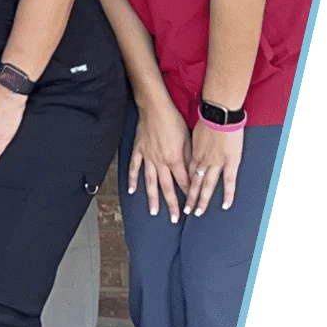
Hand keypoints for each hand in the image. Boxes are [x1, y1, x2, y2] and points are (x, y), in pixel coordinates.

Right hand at [125, 102, 191, 223]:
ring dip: (153, 198)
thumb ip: (189, 158)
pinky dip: (133, 179)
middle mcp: (160, 161)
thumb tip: (194, 173)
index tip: (193, 206)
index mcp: (175, 159)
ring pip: (150, 182)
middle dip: (172, 204)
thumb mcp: (188, 139)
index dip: (189, 194)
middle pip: (167, 187)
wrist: (155, 108)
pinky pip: (135, 167)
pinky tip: (133, 191)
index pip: (183, 181)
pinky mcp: (139, 151)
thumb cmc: (174, 121)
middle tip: (175, 219)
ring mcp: (147, 157)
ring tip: (154, 212)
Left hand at [186, 122, 245, 215]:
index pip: (185, 173)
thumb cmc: (205, 118)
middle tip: (184, 212)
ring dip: (201, 200)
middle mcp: (200, 161)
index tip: (178, 195)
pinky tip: (225, 205)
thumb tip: (182, 150)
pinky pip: (228, 181)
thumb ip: (189, 145)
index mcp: (191, 153)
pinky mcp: (230, 161)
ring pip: (206, 185)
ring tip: (197, 212)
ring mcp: (215, 162)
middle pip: (192, 183)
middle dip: (187, 198)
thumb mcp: (189, 132)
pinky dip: (227, 194)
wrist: (218, 113)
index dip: (182, 185)